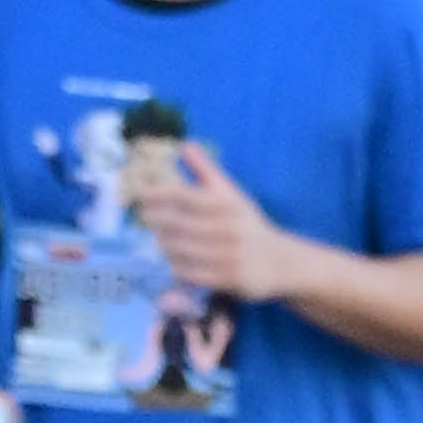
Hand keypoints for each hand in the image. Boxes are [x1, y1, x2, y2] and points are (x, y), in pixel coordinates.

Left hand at [125, 141, 288, 298]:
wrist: (280, 261)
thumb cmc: (247, 223)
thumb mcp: (232, 193)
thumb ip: (206, 170)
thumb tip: (184, 145)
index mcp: (226, 203)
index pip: (184, 195)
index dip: (158, 194)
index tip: (143, 195)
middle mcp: (227, 227)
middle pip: (177, 223)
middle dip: (155, 220)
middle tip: (146, 217)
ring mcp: (227, 254)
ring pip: (180, 249)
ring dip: (163, 243)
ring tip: (157, 237)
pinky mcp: (227, 277)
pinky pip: (189, 272)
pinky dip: (176, 265)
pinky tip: (172, 259)